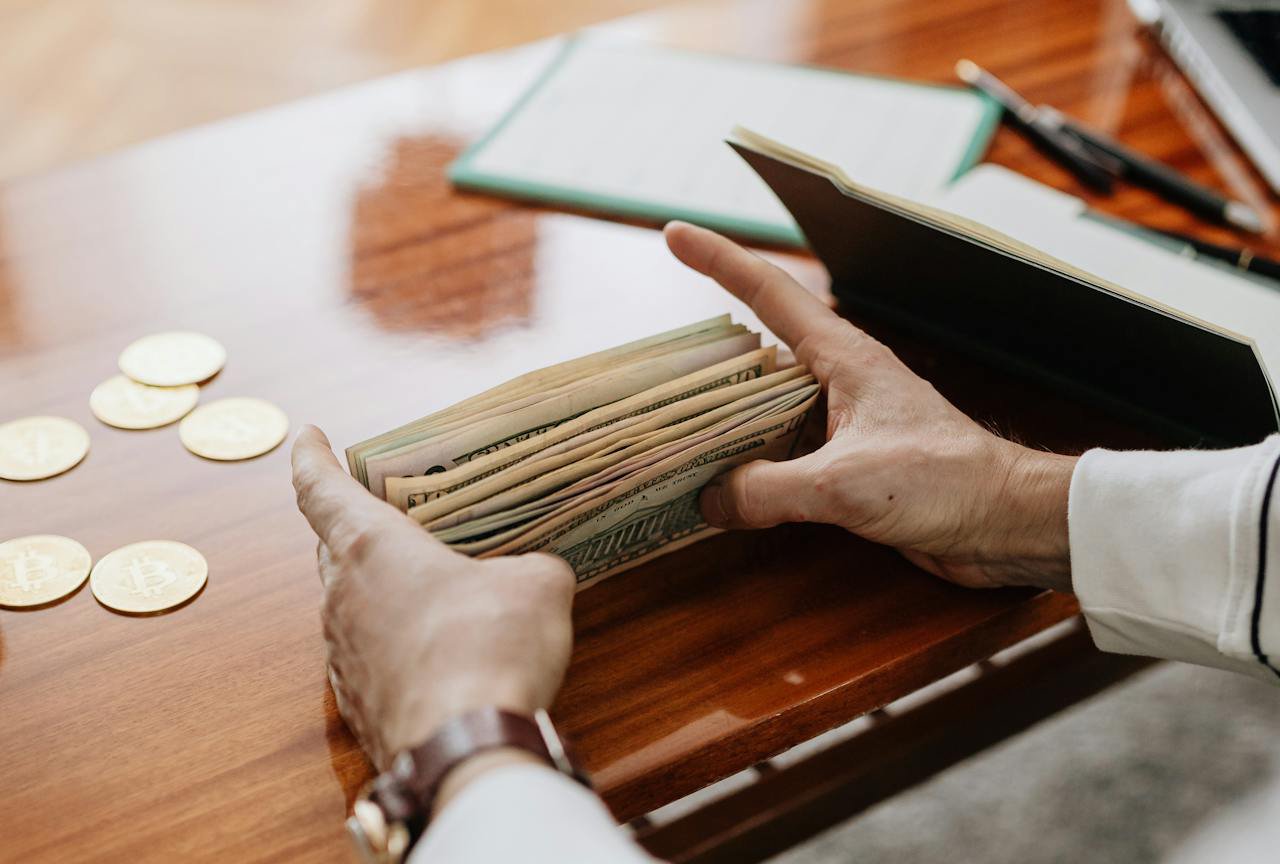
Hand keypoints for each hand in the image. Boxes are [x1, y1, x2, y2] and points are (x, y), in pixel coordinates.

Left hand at [291, 426, 575, 773]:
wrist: (465, 749)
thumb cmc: (491, 648)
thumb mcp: (536, 585)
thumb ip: (530, 566)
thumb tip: (535, 574)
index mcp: (372, 548)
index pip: (320, 489)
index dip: (311, 457)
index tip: (308, 436)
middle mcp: (343, 597)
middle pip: (333, 547)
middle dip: (355, 528)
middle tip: (388, 515)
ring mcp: (343, 655)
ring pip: (349, 605)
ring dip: (379, 592)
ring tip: (429, 591)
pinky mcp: (357, 704)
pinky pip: (367, 657)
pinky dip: (392, 645)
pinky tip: (435, 656)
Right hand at [664, 222, 1075, 591]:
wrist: (1005, 520)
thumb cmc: (947, 480)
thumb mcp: (844, 483)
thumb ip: (768, 489)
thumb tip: (710, 497)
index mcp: (843, 357)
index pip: (769, 292)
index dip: (719, 260)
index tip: (675, 235)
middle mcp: (839, 380)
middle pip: (757, 351)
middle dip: (707, 353)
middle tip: (656, 362)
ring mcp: (843, 421)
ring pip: (767, 406)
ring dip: (726, 417)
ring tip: (675, 429)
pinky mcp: (849, 462)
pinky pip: (784, 451)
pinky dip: (752, 462)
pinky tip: (727, 484)